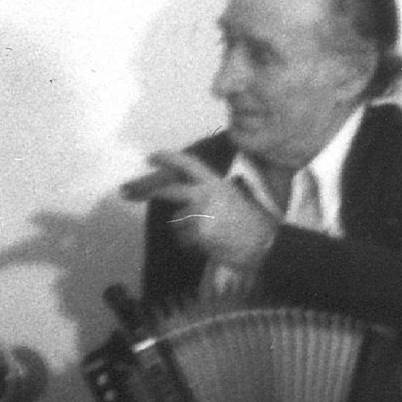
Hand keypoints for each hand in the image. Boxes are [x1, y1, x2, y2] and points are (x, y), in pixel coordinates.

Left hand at [146, 150, 279, 277]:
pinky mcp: (198, 234)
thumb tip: (190, 193)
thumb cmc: (254, 223)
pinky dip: (192, 244)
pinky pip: (184, 239)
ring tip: (210, 234)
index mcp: (217, 183)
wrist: (266, 245)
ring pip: (177, 222)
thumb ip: (213, 192)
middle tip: (135, 194)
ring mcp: (200, 214)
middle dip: (152, 192)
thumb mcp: (236, 197)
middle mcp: (206, 195)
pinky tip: (210, 244)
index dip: (168, 158)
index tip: (153, 157)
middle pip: (170, 190)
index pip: (188, 164)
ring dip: (186, 229)